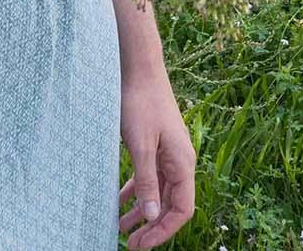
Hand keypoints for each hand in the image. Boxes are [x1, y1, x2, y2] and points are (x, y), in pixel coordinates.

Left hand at [118, 70, 194, 247]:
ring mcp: (169, 153)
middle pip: (171, 204)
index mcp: (183, 163)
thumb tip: (150, 216)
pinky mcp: (156, 146)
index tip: (141, 244)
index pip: (182, 209)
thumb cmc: (140, 103)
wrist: (139, 69)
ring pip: (158, 192)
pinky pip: (149, 177)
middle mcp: (180, 161)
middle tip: (130, 244)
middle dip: (152, 227)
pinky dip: (136, 192)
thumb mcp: (140, 146)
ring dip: (142, 212)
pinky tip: (119, 202)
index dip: (164, 231)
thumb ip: (146, 181)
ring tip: (120, 229)